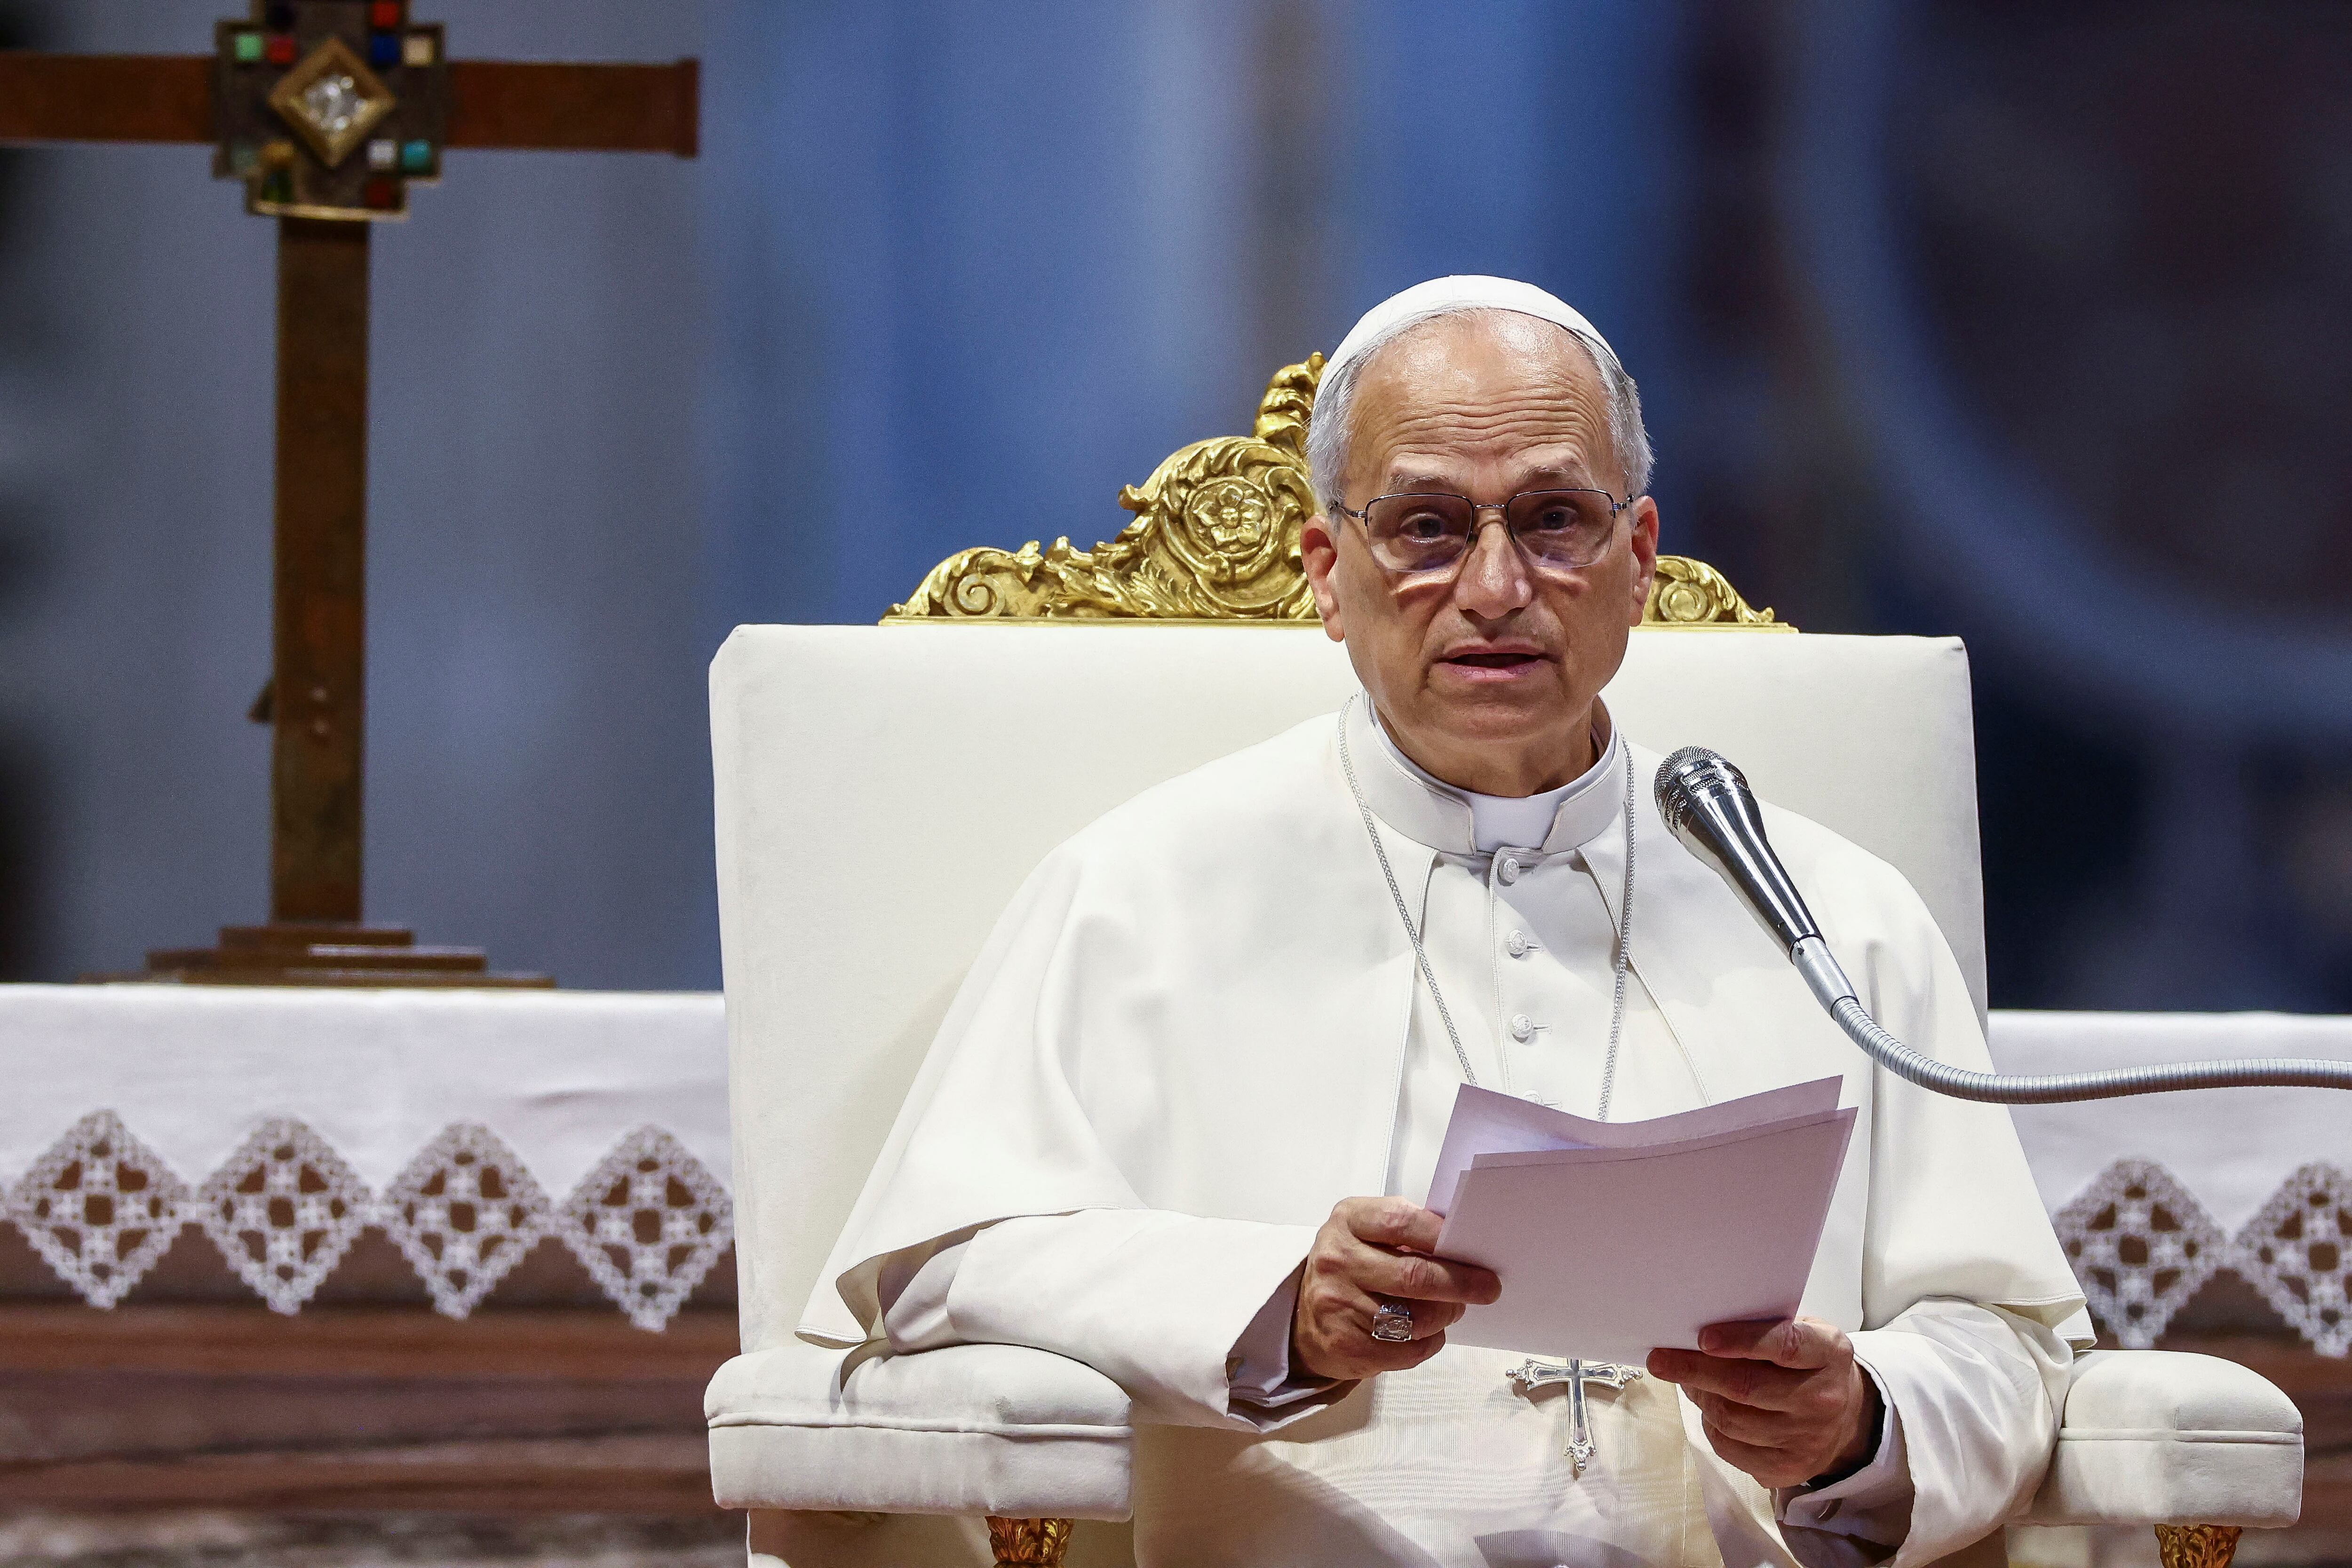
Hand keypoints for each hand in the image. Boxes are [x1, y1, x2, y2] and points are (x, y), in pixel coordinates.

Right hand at [1290, 1197, 1500, 1381]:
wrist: (1305, 1318)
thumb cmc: (1353, 1267)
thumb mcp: (1368, 1233)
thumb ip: (1408, 1231)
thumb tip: (1464, 1244)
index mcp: (1347, 1222)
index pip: (1399, 1222)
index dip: (1439, 1234)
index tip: (1471, 1244)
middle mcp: (1337, 1260)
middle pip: (1413, 1275)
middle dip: (1459, 1283)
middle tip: (1487, 1288)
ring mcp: (1338, 1305)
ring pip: (1417, 1317)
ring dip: (1445, 1314)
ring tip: (1449, 1308)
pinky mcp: (1346, 1345)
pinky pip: (1409, 1348)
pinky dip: (1429, 1341)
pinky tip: (1423, 1331)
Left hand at [1646, 1317, 1880, 1488]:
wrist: (1846, 1417)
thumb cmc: (1809, 1364)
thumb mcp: (1802, 1331)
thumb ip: (1763, 1327)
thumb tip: (1698, 1335)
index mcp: (1829, 1353)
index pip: (1785, 1346)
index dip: (1741, 1341)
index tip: (1703, 1338)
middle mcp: (1824, 1399)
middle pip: (1747, 1387)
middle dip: (1695, 1371)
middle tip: (1660, 1359)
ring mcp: (1808, 1439)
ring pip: (1732, 1419)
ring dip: (1700, 1397)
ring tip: (1685, 1381)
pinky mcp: (1789, 1469)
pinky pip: (1731, 1448)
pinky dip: (1710, 1426)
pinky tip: (1708, 1408)